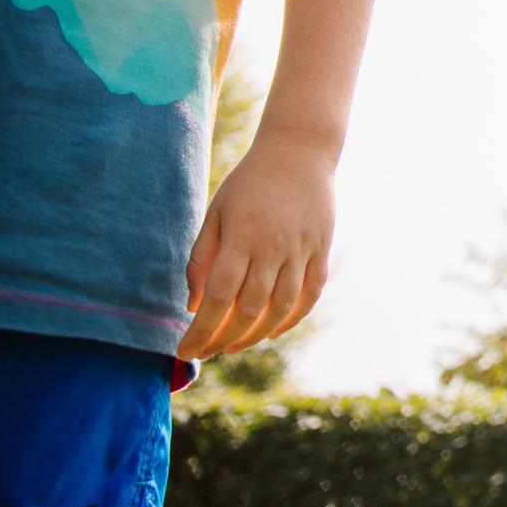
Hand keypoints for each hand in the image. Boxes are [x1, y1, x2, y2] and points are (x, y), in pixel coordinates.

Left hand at [179, 131, 336, 358]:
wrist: (299, 153)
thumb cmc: (249, 182)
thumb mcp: (216, 213)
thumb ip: (202, 259)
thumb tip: (194, 304)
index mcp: (242, 238)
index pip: (218, 297)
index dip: (201, 330)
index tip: (185, 351)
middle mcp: (273, 247)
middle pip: (248, 309)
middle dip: (223, 339)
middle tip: (207, 353)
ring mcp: (301, 250)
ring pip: (281, 307)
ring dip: (256, 334)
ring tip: (236, 346)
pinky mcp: (321, 249)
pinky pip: (311, 292)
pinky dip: (294, 317)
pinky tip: (274, 330)